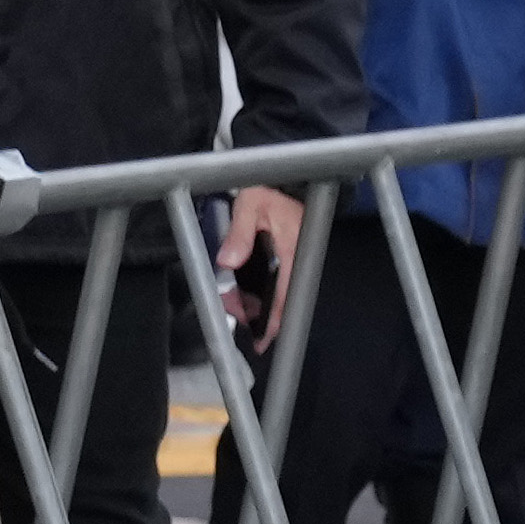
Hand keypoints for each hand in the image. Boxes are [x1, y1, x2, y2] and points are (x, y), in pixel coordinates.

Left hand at [218, 180, 309, 345]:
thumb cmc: (270, 193)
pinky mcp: (288, 262)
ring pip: (275, 296)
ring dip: (252, 303)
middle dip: (254, 313)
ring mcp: (293, 264)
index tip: (263, 341)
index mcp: (291, 253)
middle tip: (230, 310)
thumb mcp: (250, 207)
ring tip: (230, 301)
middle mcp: (296, 263)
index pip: (285, 297)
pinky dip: (256, 293)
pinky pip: (274, 285)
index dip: (275, 322)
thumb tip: (227, 261)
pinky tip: (240, 292)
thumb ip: (240, 234)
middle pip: (279, 302)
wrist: (286, 182)